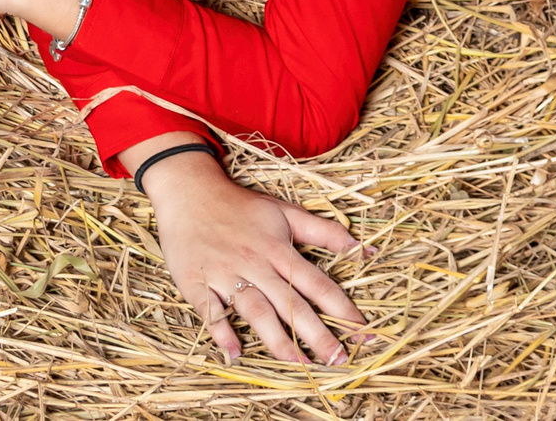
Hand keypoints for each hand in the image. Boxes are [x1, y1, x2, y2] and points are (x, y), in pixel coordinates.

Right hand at [134, 142, 372, 364]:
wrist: (190, 191)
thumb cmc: (241, 206)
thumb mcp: (285, 212)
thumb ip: (325, 231)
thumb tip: (365, 250)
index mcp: (278, 249)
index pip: (317, 283)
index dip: (341, 308)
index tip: (361, 332)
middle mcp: (256, 264)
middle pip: (291, 303)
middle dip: (317, 334)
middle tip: (338, 360)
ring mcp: (226, 275)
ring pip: (256, 311)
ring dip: (278, 340)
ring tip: (298, 364)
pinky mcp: (198, 283)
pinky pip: (211, 312)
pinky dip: (222, 332)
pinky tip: (235, 353)